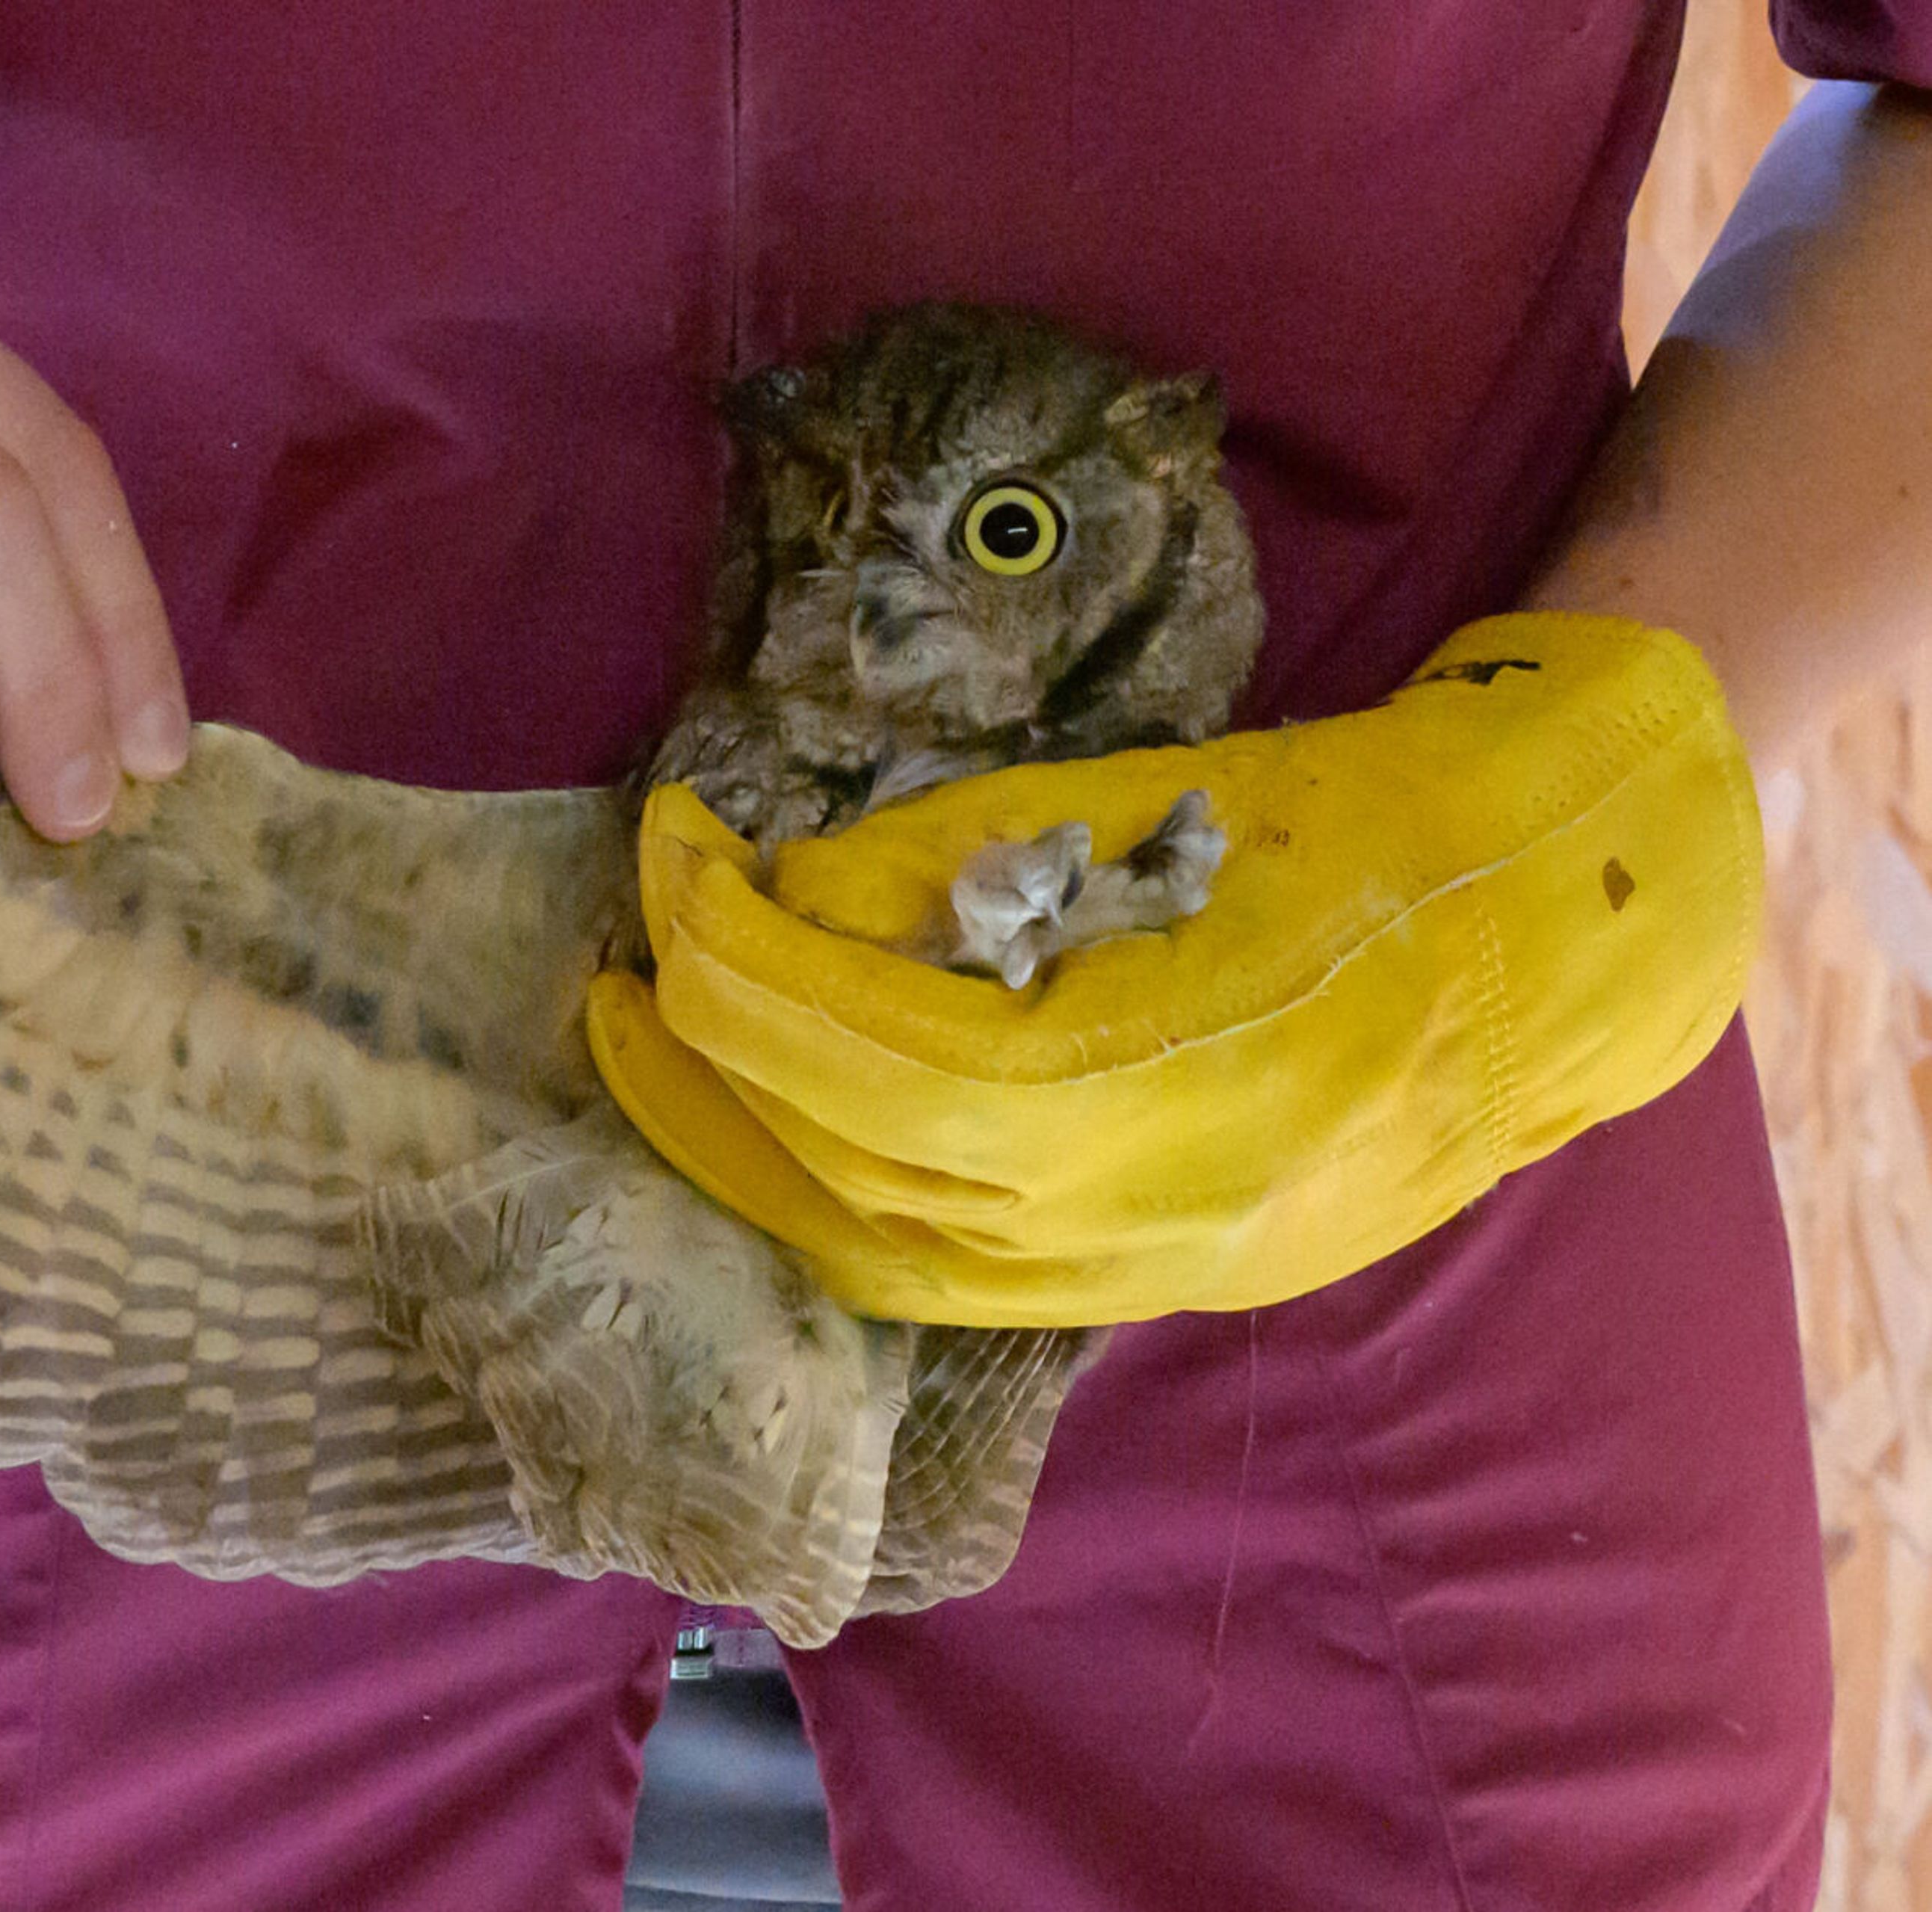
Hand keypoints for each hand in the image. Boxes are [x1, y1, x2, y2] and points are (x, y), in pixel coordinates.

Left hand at [594, 614, 1763, 1326]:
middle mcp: (1131, 1213)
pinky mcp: (1145, 1292)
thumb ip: (947, 868)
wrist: (1541, 947)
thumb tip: (773, 904)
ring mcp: (1140, 1274)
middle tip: (615, 974)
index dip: (733, 953)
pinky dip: (831, 1204)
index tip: (668, 851)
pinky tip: (776, 1133)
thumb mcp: (1143, 806)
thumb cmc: (1352, 836)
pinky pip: (939, 1281)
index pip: (861, 1050)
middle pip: (837, 1171)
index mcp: (1146, 1077)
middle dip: (695, 1066)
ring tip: (662, 1055)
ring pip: (871, 1252)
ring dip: (741, 1151)